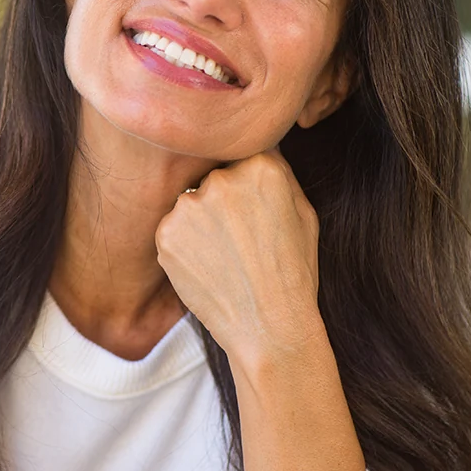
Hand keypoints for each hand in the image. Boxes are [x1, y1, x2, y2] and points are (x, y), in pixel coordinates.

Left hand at [155, 148, 325, 366]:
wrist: (268, 327)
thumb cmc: (292, 272)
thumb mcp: (304, 212)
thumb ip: (278, 172)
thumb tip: (257, 144)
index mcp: (262, 166)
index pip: (240, 156)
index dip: (245, 185)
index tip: (251, 210)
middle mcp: (221, 179)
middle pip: (212, 178)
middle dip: (221, 202)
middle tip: (238, 240)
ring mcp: (189, 206)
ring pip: (190, 203)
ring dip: (200, 222)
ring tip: (224, 257)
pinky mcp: (166, 234)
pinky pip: (172, 229)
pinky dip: (183, 245)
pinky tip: (207, 267)